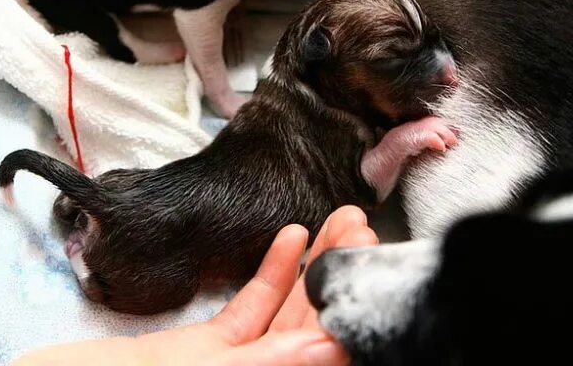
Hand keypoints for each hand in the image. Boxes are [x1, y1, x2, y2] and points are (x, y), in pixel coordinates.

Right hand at [11, 206, 377, 365]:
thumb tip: (333, 347)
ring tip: (339, 220)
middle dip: (337, 274)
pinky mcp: (202, 345)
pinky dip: (269, 271)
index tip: (370, 260)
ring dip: (312, 264)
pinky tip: (292, 237)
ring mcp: (228, 365)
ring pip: (283, 312)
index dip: (349, 308)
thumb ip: (265, 363)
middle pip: (310, 327)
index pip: (322, 353)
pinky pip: (246, 306)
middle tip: (360, 226)